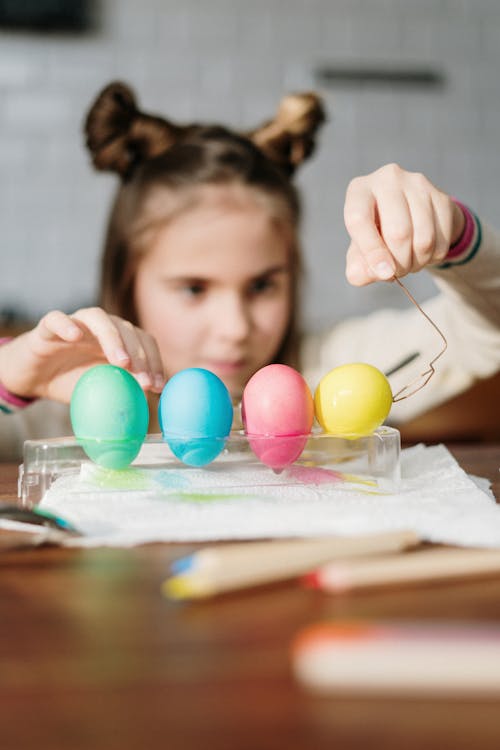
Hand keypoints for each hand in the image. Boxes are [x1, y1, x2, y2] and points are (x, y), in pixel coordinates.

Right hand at [0, 307, 164, 402]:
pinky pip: (56, 319)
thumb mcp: (101, 391)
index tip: (158, 387)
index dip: (154, 361)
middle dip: (139, 355)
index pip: (144, 341)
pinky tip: (75, 337)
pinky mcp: (47, 327)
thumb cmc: (72, 382)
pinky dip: (66, 325)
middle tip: (143, 381)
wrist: (34, 378)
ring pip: (97, 317)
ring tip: (121, 362)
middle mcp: (100, 327)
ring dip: (113, 338)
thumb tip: (152, 407)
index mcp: (118, 339)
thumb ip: (124, 392)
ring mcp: (75, 323)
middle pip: (126, 328)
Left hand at [343, 163, 465, 285]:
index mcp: (359, 190)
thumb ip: (357, 268)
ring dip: (417, 263)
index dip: (372, 252)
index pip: (360, 220)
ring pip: (423, 239)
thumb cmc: (376, 235)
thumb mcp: (359, 251)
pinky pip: (442, 240)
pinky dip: (433, 257)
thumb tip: (372, 273)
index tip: (384, 274)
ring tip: (409, 263)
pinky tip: (423, 254)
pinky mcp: (441, 197)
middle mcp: (388, 178)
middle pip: (398, 233)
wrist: (409, 216)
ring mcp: (418, 184)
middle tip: (396, 273)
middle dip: (399, 264)